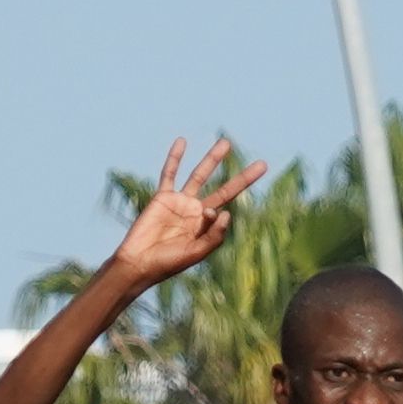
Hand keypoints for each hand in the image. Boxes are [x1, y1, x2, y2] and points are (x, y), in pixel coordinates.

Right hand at [105, 136, 268, 285]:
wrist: (139, 262)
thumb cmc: (167, 263)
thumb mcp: (196, 253)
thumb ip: (214, 236)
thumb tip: (226, 212)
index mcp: (207, 227)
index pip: (223, 211)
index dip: (216, 213)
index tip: (206, 215)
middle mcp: (196, 211)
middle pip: (224, 189)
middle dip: (243, 178)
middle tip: (263, 165)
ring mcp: (180, 201)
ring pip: (200, 175)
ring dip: (213, 159)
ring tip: (226, 143)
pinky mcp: (162, 196)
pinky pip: (169, 173)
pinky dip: (175, 157)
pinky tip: (182, 141)